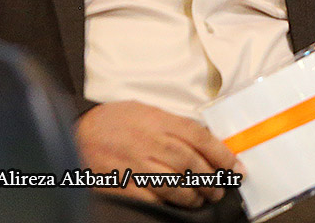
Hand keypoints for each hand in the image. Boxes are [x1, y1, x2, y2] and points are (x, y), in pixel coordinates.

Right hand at [75, 100, 238, 207]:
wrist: (78, 133)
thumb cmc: (116, 120)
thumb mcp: (149, 110)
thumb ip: (175, 124)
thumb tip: (205, 139)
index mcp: (160, 121)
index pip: (200, 137)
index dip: (222, 154)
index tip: (236, 166)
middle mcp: (151, 143)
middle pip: (191, 163)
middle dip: (213, 178)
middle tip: (223, 186)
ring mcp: (138, 165)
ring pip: (176, 184)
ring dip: (196, 194)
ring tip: (206, 197)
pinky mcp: (125, 184)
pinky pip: (154, 197)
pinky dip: (172, 202)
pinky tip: (181, 203)